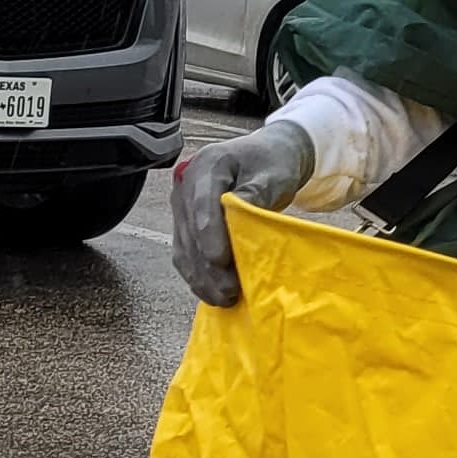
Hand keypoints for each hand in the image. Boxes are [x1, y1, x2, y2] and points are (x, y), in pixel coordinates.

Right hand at [169, 117, 312, 303]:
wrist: (267, 157)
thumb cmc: (273, 165)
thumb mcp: (273, 175)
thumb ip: (255, 195)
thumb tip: (238, 221)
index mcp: (208, 165)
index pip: (202, 202)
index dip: (209, 233)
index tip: (220, 260)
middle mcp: (187, 185)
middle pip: (190, 229)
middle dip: (207, 265)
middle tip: (228, 292)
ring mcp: (182, 205)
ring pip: (184, 246)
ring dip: (201, 276)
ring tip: (223, 300)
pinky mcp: (185, 224)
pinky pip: (185, 253)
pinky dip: (197, 275)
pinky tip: (212, 293)